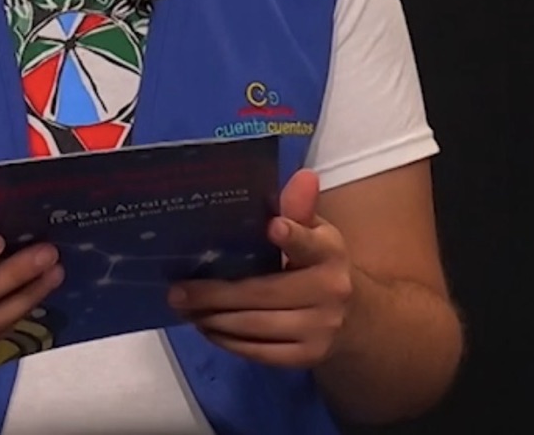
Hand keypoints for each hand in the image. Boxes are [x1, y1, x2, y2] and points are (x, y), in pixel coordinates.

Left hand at [167, 169, 353, 366]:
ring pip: (256, 326)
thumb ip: (299, 209)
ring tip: (184, 309)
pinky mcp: (308, 357)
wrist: (357, 320)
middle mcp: (330, 291)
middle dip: (215, 294)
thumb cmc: (320, 265)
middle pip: (264, 293)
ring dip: (213, 319)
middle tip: (177, 291)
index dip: (293, 237)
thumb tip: (303, 176)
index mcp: (328, 252)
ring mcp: (320, 329)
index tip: (274, 227)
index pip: (310, 243)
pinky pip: (259, 352)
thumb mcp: (315, 233)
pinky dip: (228, 341)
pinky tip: (207, 328)